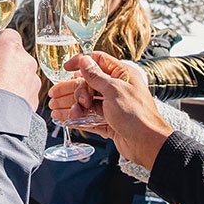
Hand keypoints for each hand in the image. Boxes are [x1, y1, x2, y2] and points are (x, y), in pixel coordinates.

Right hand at [0, 29, 39, 109]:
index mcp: (10, 46)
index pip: (9, 35)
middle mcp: (26, 60)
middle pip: (17, 55)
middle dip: (6, 62)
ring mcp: (33, 79)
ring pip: (23, 74)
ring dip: (13, 78)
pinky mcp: (34, 97)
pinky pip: (25, 91)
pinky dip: (17, 94)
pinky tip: (3, 102)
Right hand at [47, 51, 173, 168]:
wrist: (147, 143)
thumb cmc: (136, 114)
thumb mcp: (113, 90)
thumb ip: (96, 76)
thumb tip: (84, 61)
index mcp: (122, 75)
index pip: (98, 61)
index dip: (81, 62)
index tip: (66, 68)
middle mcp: (117, 88)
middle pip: (88, 83)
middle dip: (72, 90)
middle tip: (57, 95)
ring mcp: (112, 106)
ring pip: (87, 102)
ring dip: (73, 105)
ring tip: (58, 111)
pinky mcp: (109, 122)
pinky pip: (90, 117)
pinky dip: (78, 118)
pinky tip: (66, 119)